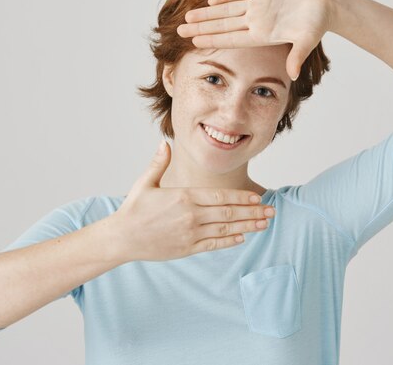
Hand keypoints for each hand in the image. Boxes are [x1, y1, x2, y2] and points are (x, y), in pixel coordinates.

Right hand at [114, 141, 274, 261]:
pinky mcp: (186, 249)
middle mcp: (190, 216)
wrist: (122, 238)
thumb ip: (159, 163)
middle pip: (229, 214)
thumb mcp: (145, 182)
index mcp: (183, 197)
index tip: (258, 197)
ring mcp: (189, 234)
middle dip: (252, 212)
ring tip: (264, 224)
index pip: (220, 196)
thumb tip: (165, 142)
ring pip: (225, 230)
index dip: (241, 197)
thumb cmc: (134, 209)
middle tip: (271, 211)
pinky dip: (229, 242)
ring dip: (247, 226)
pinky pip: (213, 245)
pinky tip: (242, 238)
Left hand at [177, 0, 333, 80]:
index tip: (193, 43)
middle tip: (179, 31)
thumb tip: (294, 74)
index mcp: (262, 34)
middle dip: (200, 27)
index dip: (211, 39)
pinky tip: (210, 0)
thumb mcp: (307, 39)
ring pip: (225, 10)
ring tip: (187, 16)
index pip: (230, 38)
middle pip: (222, 25)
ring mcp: (258, 5)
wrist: (327, 1)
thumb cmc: (319, 21)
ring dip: (206, 13)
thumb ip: (298, 55)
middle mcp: (256, 20)